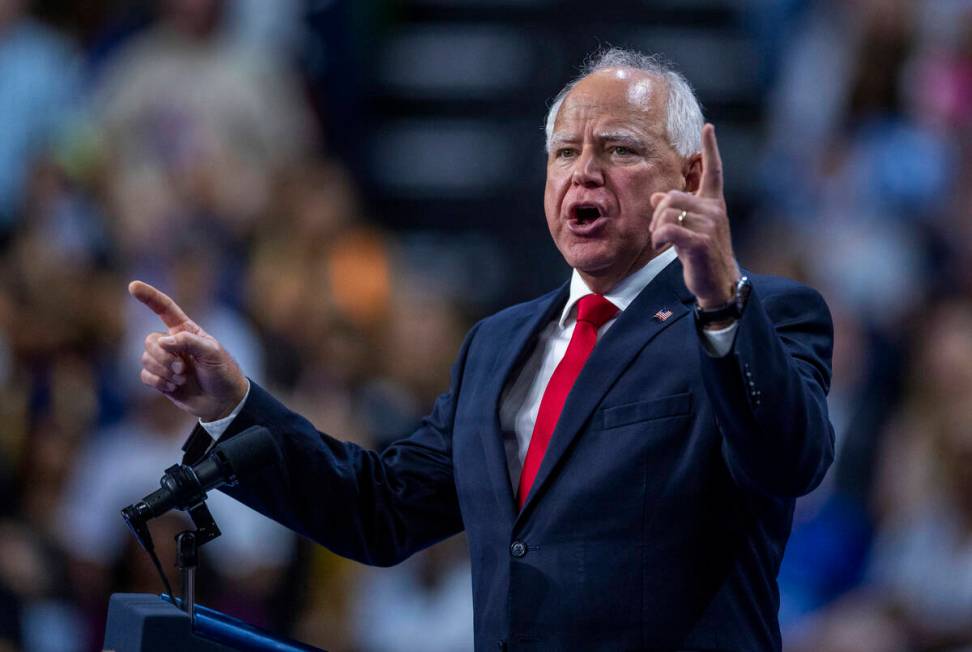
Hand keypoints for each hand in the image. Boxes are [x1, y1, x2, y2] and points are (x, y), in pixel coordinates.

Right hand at [129, 280, 247, 420]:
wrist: (224, 402)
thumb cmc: (223, 373)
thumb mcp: (213, 353)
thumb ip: (189, 342)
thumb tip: (163, 341)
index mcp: (187, 330)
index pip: (165, 309)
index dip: (150, 296)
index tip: (133, 286)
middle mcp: (173, 343)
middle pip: (150, 340)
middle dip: (163, 356)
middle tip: (183, 369)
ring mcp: (166, 362)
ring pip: (146, 359)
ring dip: (163, 371)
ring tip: (182, 379)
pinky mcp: (161, 379)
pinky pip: (145, 376)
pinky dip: (158, 382)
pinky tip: (174, 387)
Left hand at [649, 123, 739, 307]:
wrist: (717, 283)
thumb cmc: (701, 256)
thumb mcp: (687, 230)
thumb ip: (674, 212)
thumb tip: (656, 197)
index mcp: (714, 204)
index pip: (714, 171)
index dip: (710, 148)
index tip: (708, 127)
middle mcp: (714, 210)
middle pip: (671, 196)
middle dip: (656, 213)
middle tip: (656, 231)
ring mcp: (709, 225)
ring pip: (666, 213)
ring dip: (656, 229)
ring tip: (660, 241)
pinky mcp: (699, 241)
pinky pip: (667, 228)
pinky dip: (658, 237)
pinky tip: (661, 246)